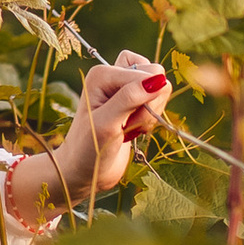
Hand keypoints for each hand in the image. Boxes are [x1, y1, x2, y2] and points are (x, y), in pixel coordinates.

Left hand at [6, 51, 169, 225]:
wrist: (84, 170)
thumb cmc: (88, 148)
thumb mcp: (107, 123)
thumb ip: (129, 98)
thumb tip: (158, 79)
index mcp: (103, 73)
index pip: (147, 74)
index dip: (145, 99)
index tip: (125, 122)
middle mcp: (114, 76)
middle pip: (156, 75)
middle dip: (149, 104)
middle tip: (128, 124)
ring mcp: (125, 88)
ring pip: (160, 88)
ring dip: (149, 114)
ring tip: (129, 129)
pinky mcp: (134, 101)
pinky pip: (157, 100)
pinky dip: (151, 117)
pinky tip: (135, 130)